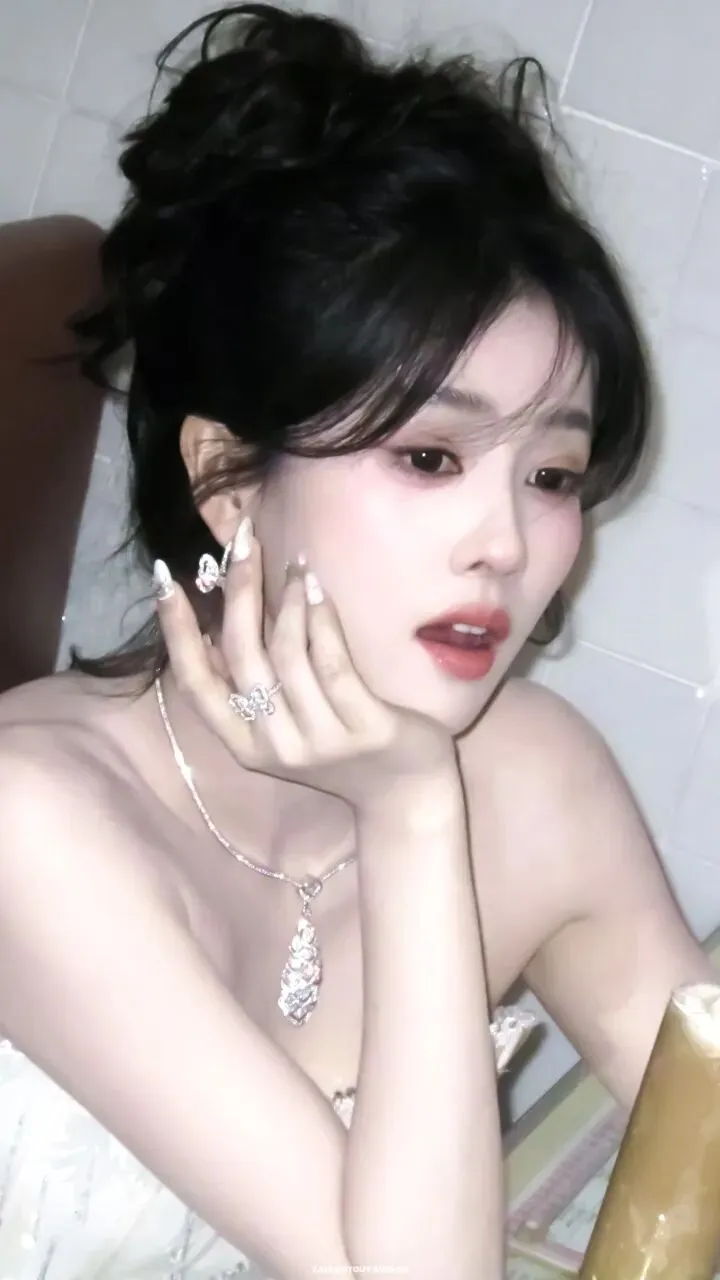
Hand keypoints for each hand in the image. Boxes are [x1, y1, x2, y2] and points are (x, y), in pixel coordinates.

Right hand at [153, 520, 458, 814]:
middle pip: (242, 656)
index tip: (163, 578)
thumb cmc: (338, 747)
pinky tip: (317, 588)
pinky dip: (321, 619)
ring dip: (286, 600)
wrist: (405, 793)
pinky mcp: (364, 728)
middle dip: (238, 591)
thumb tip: (209, 624)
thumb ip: (249, 685)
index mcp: (243, 743)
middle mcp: (274, 744)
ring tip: (294, 565)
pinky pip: (333, 663)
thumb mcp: (282, 725)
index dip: (175, 630)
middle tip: (241, 541)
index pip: (196, 682)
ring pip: (288, 654)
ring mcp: (320, 739)